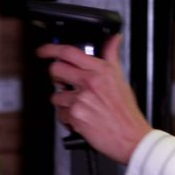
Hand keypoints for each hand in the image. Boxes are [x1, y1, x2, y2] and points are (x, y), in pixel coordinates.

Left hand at [38, 35, 152, 164]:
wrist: (131, 136)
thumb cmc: (126, 111)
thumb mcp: (121, 79)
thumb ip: (112, 57)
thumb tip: (115, 39)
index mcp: (101, 70)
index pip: (69, 53)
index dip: (51, 49)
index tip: (43, 51)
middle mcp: (90, 82)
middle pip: (55, 69)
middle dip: (56, 77)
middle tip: (64, 82)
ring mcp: (81, 99)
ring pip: (56, 95)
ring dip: (64, 102)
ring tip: (80, 106)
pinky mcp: (75, 115)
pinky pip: (60, 114)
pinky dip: (68, 118)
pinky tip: (81, 118)